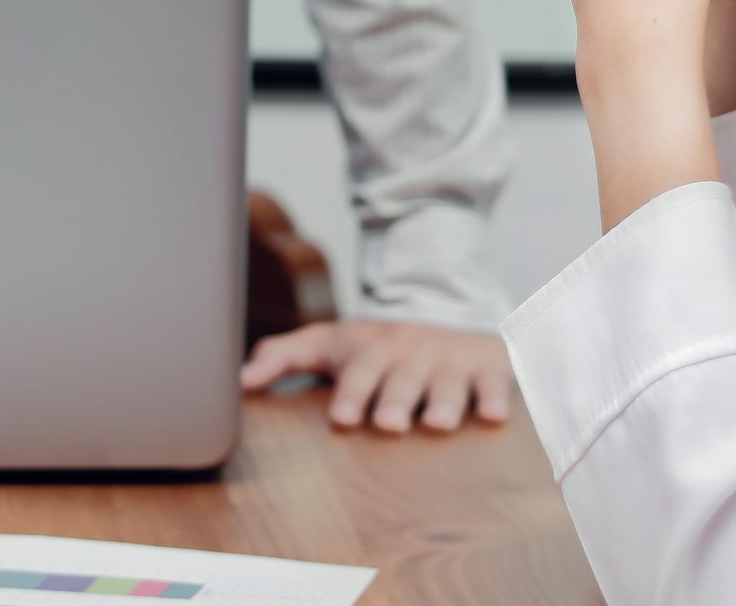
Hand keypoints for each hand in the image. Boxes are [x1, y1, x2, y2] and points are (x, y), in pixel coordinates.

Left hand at [240, 320, 511, 433]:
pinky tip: (493, 416)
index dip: (351, 393)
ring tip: (438, 424)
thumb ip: (283, 356)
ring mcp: (449, 361)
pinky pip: (493, 382)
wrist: (445, 312)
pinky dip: (495, 397)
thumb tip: (240, 381)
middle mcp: (410, 354)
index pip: (358, 371)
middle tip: (388, 423)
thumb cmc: (377, 345)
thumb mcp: (328, 342)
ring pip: (447, 383)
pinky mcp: (486, 368)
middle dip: (395, 399)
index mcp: (371, 350)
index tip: (342, 418)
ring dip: (444, 402)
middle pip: (402, 379)